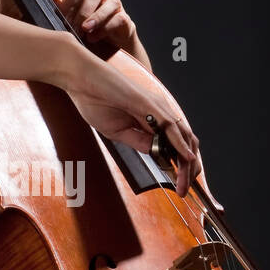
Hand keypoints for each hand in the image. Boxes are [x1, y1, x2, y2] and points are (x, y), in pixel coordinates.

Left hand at [25, 0, 138, 56]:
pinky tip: (95, 37)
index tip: (61, 13)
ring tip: (84, 30)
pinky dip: (106, 28)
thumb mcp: (59, 12)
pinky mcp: (125, 21)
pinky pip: (118, 19)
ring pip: (108, 3)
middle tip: (71, 27)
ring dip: (94, 18)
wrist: (101, 54)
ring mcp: (113, 7)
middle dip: (80, 11)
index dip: (69, 1)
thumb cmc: (78, 31)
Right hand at [53, 42, 201, 196]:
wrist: (81, 79)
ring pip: (183, 138)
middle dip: (189, 170)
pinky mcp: (149, 104)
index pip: (176, 145)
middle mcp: (159, 112)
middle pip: (185, 143)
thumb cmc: (95, 100)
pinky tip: (186, 159)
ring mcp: (156, 107)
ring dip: (187, 163)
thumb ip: (140, 142)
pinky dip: (181, 145)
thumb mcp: (119, 132)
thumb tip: (157, 155)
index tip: (180, 185)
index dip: (182, 166)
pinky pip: (171, 127)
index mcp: (152, 119)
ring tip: (186, 183)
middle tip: (184, 190)